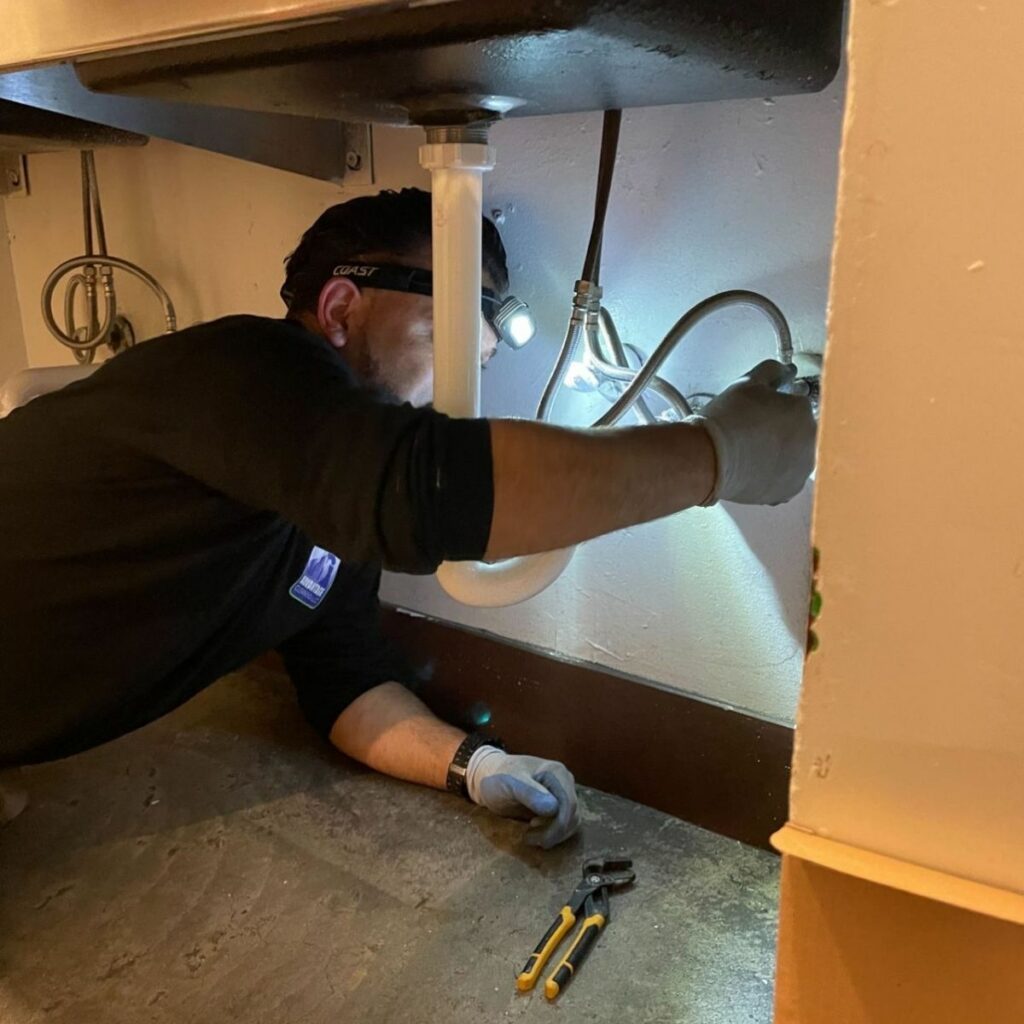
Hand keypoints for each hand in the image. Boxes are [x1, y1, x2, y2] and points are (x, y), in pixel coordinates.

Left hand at [465, 747, 579, 848]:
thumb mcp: (509, 784)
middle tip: (530, 839)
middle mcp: (564, 781)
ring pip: (571, 821)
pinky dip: (553, 832)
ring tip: (530, 836)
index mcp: (556, 772)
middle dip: (554, 831)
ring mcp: (562, 793)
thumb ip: (530, 794)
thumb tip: (554, 808)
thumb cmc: (497, 778)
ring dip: (554, 834)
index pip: (568, 803)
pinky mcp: (557, 805)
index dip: (558, 824)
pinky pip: (564, 823)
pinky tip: (535, 832)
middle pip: (572, 814)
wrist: (489, 778)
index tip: (537, 834)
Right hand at [690, 359, 815, 504]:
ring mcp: (801, 469)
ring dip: (782, 452)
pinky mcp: (787, 491)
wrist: (708, 458)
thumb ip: (772, 371)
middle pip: (800, 431)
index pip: (798, 404)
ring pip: (796, 456)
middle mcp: (811, 441)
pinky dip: (775, 474)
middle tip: (755, 430)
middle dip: (783, 430)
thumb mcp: (747, 382)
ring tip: (753, 449)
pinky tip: (755, 466)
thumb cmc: (725, 422)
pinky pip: (786, 479)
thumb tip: (783, 371)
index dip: (779, 406)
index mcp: (804, 411)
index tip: (764, 410)